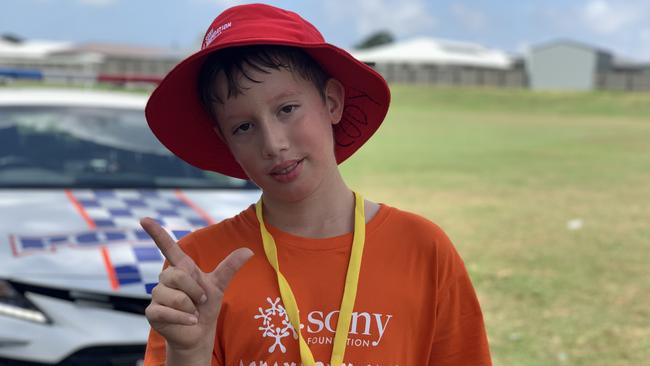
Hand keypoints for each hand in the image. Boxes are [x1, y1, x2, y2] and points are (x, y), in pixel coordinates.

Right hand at [141, 217, 252, 356]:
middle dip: (194, 290)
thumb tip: (249, 250)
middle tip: (200, 301)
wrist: (199, 332)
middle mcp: (166, 279)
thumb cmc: (206, 306)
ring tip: (192, 312)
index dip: (157, 233)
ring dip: (189, 307)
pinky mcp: (152, 312)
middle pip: (178, 275)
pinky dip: (183, 318)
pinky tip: (190, 322)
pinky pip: (166, 312)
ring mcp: (157, 296)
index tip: (143, 218)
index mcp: (181, 268)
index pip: (167, 247)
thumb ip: (230, 267)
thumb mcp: (219, 285)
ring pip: (174, 296)